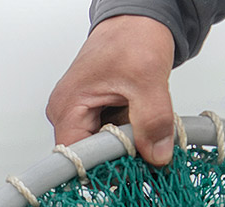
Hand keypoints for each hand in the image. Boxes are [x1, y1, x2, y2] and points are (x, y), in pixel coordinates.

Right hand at [46, 15, 176, 166]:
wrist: (137, 21)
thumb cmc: (132, 37)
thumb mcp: (147, 79)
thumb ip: (153, 121)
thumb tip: (156, 154)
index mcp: (68, 107)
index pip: (77, 158)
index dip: (104, 167)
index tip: (132, 166)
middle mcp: (68, 114)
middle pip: (90, 156)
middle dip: (121, 155)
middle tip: (147, 145)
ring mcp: (80, 114)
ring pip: (103, 149)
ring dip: (128, 145)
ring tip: (145, 125)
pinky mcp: (95, 113)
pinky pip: (110, 137)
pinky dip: (130, 135)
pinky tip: (141, 121)